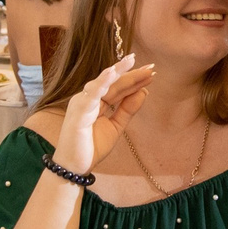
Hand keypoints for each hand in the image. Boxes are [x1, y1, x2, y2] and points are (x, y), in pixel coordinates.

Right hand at [55, 56, 152, 176]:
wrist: (74, 168)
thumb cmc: (91, 147)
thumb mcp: (116, 126)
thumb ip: (128, 109)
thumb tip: (144, 91)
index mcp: (97, 101)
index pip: (118, 87)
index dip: (135, 79)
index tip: (152, 71)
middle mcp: (89, 98)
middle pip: (113, 82)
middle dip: (131, 73)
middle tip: (151, 65)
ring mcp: (82, 103)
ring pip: (102, 83)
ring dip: (117, 72)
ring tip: (131, 60)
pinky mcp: (78, 111)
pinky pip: (91, 94)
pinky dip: (101, 82)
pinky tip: (112, 73)